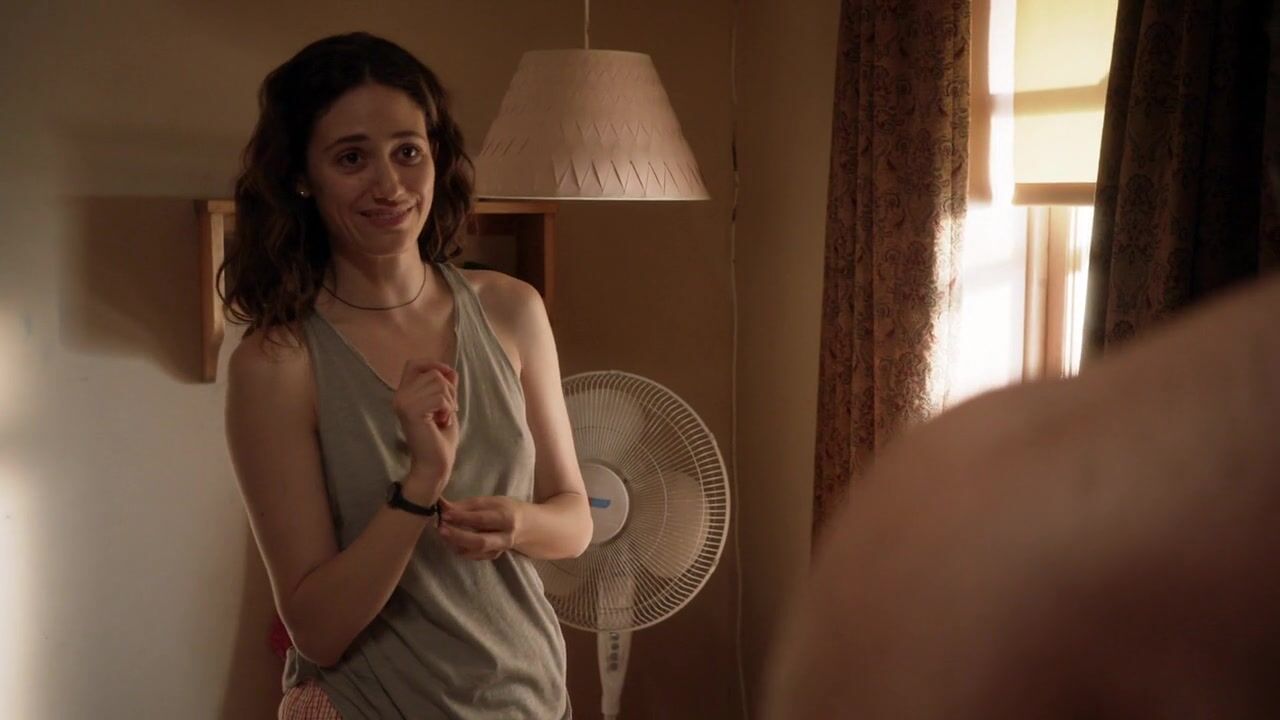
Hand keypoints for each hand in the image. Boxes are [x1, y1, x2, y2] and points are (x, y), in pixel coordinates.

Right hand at [393, 359, 458, 502]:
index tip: (448, 375)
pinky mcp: (411, 411)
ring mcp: (403, 403)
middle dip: (449, 391)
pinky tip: (442, 422)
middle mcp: (399, 397)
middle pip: (433, 374)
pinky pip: (440, 398)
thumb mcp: (446, 406)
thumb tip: (450, 370)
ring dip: (450, 402)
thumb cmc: (440, 438)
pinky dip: (448, 410)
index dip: (433, 364)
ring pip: (439, 384)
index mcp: (404, 394)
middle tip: (447, 412)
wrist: (435, 464)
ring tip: (443, 418)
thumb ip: (446, 387)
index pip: (414, 364)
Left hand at [437, 496, 522, 560]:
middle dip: (458, 536)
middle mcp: (505, 537)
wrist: (528, 527)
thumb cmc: (507, 509)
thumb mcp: (492, 502)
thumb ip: (469, 505)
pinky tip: (451, 541)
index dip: (461, 517)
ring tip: (443, 533)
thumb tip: (443, 505)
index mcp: (506, 518)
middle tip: (441, 528)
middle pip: (480, 541)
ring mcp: (499, 549)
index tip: (444, 513)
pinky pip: (474, 556)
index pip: (481, 519)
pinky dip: (460, 549)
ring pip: (475, 552)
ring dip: (456, 543)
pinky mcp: (493, 556)